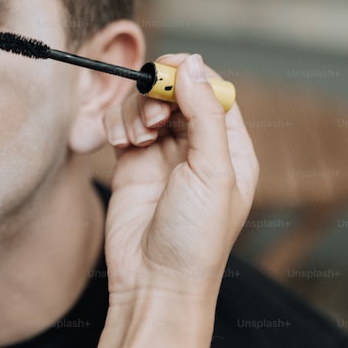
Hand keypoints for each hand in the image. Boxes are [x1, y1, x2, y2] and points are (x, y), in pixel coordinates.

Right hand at [101, 53, 258, 303]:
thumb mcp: (212, 172)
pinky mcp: (131, 163)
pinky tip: (121, 144)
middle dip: (159, 94)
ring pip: (145, 104)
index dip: (191, 74)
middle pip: (176, 92)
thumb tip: (194, 64)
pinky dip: (117, 124)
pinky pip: (121, 124)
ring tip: (137, 139)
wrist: (153, 283)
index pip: (214, 91)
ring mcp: (162, 154)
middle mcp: (197, 147)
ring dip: (135, 111)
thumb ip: (205, 115)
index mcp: (230, 148)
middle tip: (152, 116)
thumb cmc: (194, 239)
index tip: (168, 69)